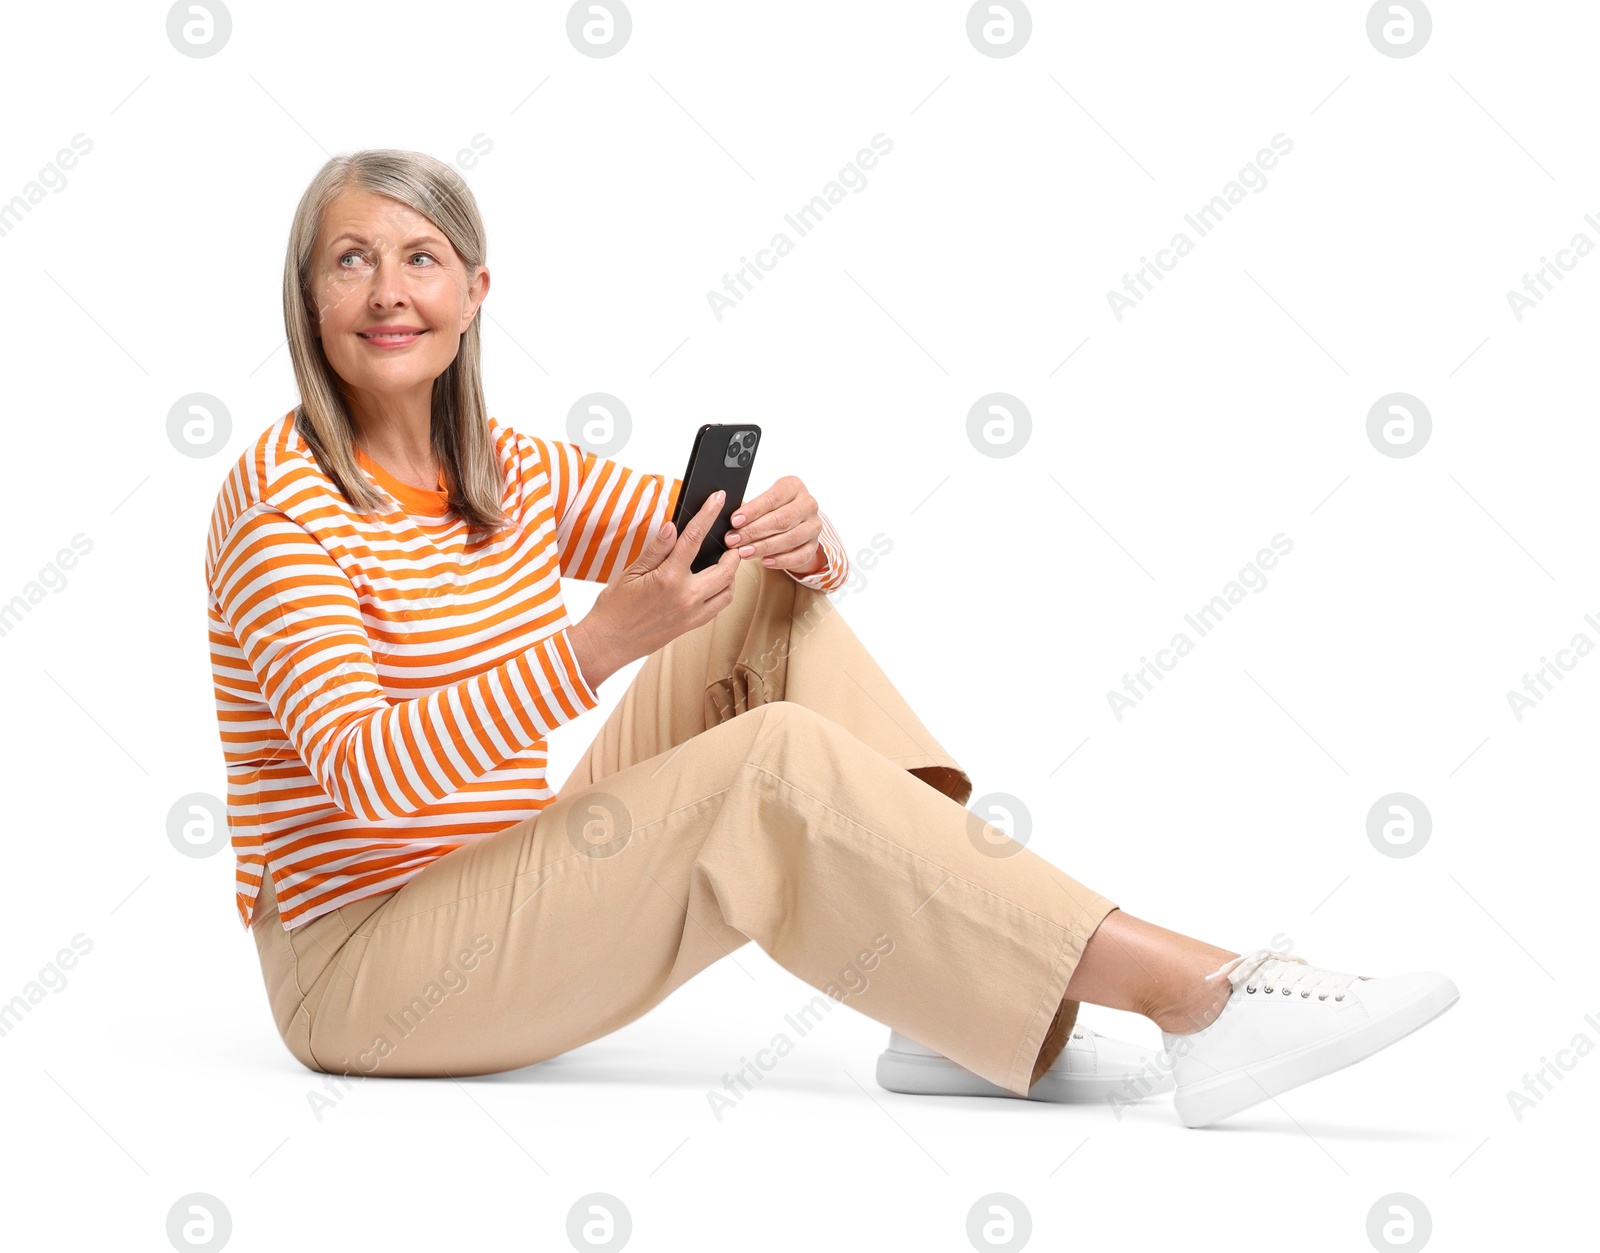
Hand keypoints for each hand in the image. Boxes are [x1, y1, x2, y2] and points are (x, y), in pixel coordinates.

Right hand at [569, 489, 740, 689]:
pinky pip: (719, 607)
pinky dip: (723, 592)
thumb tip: (672, 527)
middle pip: (725, 568)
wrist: (608, 643)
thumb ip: (656, 549)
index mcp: (669, 579)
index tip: (719, 499)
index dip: (709, 514)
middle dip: (733, 551)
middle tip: (730, 539)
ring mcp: (692, 614)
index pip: (694, 538)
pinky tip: (714, 583)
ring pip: (728, 591)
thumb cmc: (614, 608)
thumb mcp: (631, 572)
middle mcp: (686, 597)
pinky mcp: (692, 626)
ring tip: (725, 561)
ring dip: (732, 574)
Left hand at [723, 476, 824, 574]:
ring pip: (790, 538)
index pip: (773, 498)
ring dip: (764, 547)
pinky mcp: (814, 544)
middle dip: (754, 531)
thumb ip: (750, 509)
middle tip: (734, 540)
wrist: (796, 523)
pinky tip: (765, 561)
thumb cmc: (774, 510)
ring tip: (744, 552)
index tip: (734, 521)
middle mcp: (808, 504)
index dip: (753, 511)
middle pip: (781, 520)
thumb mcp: (763, 502)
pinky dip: (781, 560)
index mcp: (794, 486)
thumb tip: (727, 519)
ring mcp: (813, 525)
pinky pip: (800, 555)